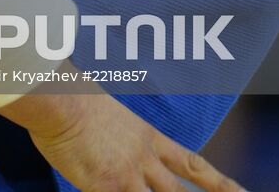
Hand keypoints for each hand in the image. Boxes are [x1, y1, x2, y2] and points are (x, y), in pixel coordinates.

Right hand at [0, 87, 243, 191]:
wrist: (59, 98)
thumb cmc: (72, 95)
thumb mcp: (106, 111)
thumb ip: (114, 130)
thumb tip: (105, 133)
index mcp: (147, 138)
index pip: (192, 164)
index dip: (219, 182)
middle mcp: (143, 160)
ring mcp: (126, 176)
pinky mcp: (104, 187)